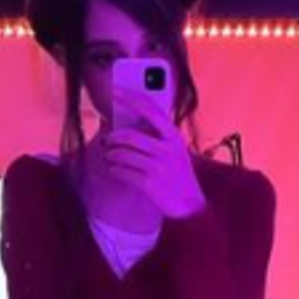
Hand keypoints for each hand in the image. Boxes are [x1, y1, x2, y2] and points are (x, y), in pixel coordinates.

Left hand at [103, 89, 206, 219]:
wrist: (189, 205)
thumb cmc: (179, 175)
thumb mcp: (176, 150)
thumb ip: (159, 136)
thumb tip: (131, 124)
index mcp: (174, 137)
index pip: (150, 109)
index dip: (130, 98)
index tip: (115, 92)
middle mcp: (167, 150)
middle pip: (129, 135)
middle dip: (113, 138)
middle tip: (108, 141)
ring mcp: (158, 167)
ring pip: (122, 154)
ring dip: (110, 155)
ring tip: (110, 157)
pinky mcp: (149, 184)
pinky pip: (122, 172)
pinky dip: (114, 170)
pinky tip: (115, 170)